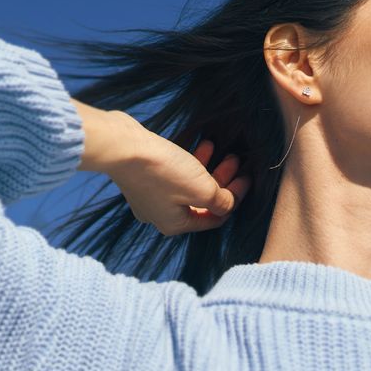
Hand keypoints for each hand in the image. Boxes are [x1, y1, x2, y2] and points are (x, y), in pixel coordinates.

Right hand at [109, 134, 250, 236]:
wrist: (122, 147)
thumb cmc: (163, 171)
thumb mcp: (202, 189)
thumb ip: (222, 202)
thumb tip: (229, 205)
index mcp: (175, 225)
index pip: (214, 219)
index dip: (235, 198)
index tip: (248, 177)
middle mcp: (161, 215)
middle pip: (202, 202)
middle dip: (222, 181)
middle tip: (236, 160)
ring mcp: (150, 196)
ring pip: (189, 186)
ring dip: (208, 169)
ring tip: (223, 149)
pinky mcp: (144, 176)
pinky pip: (175, 174)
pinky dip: (191, 163)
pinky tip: (204, 145)